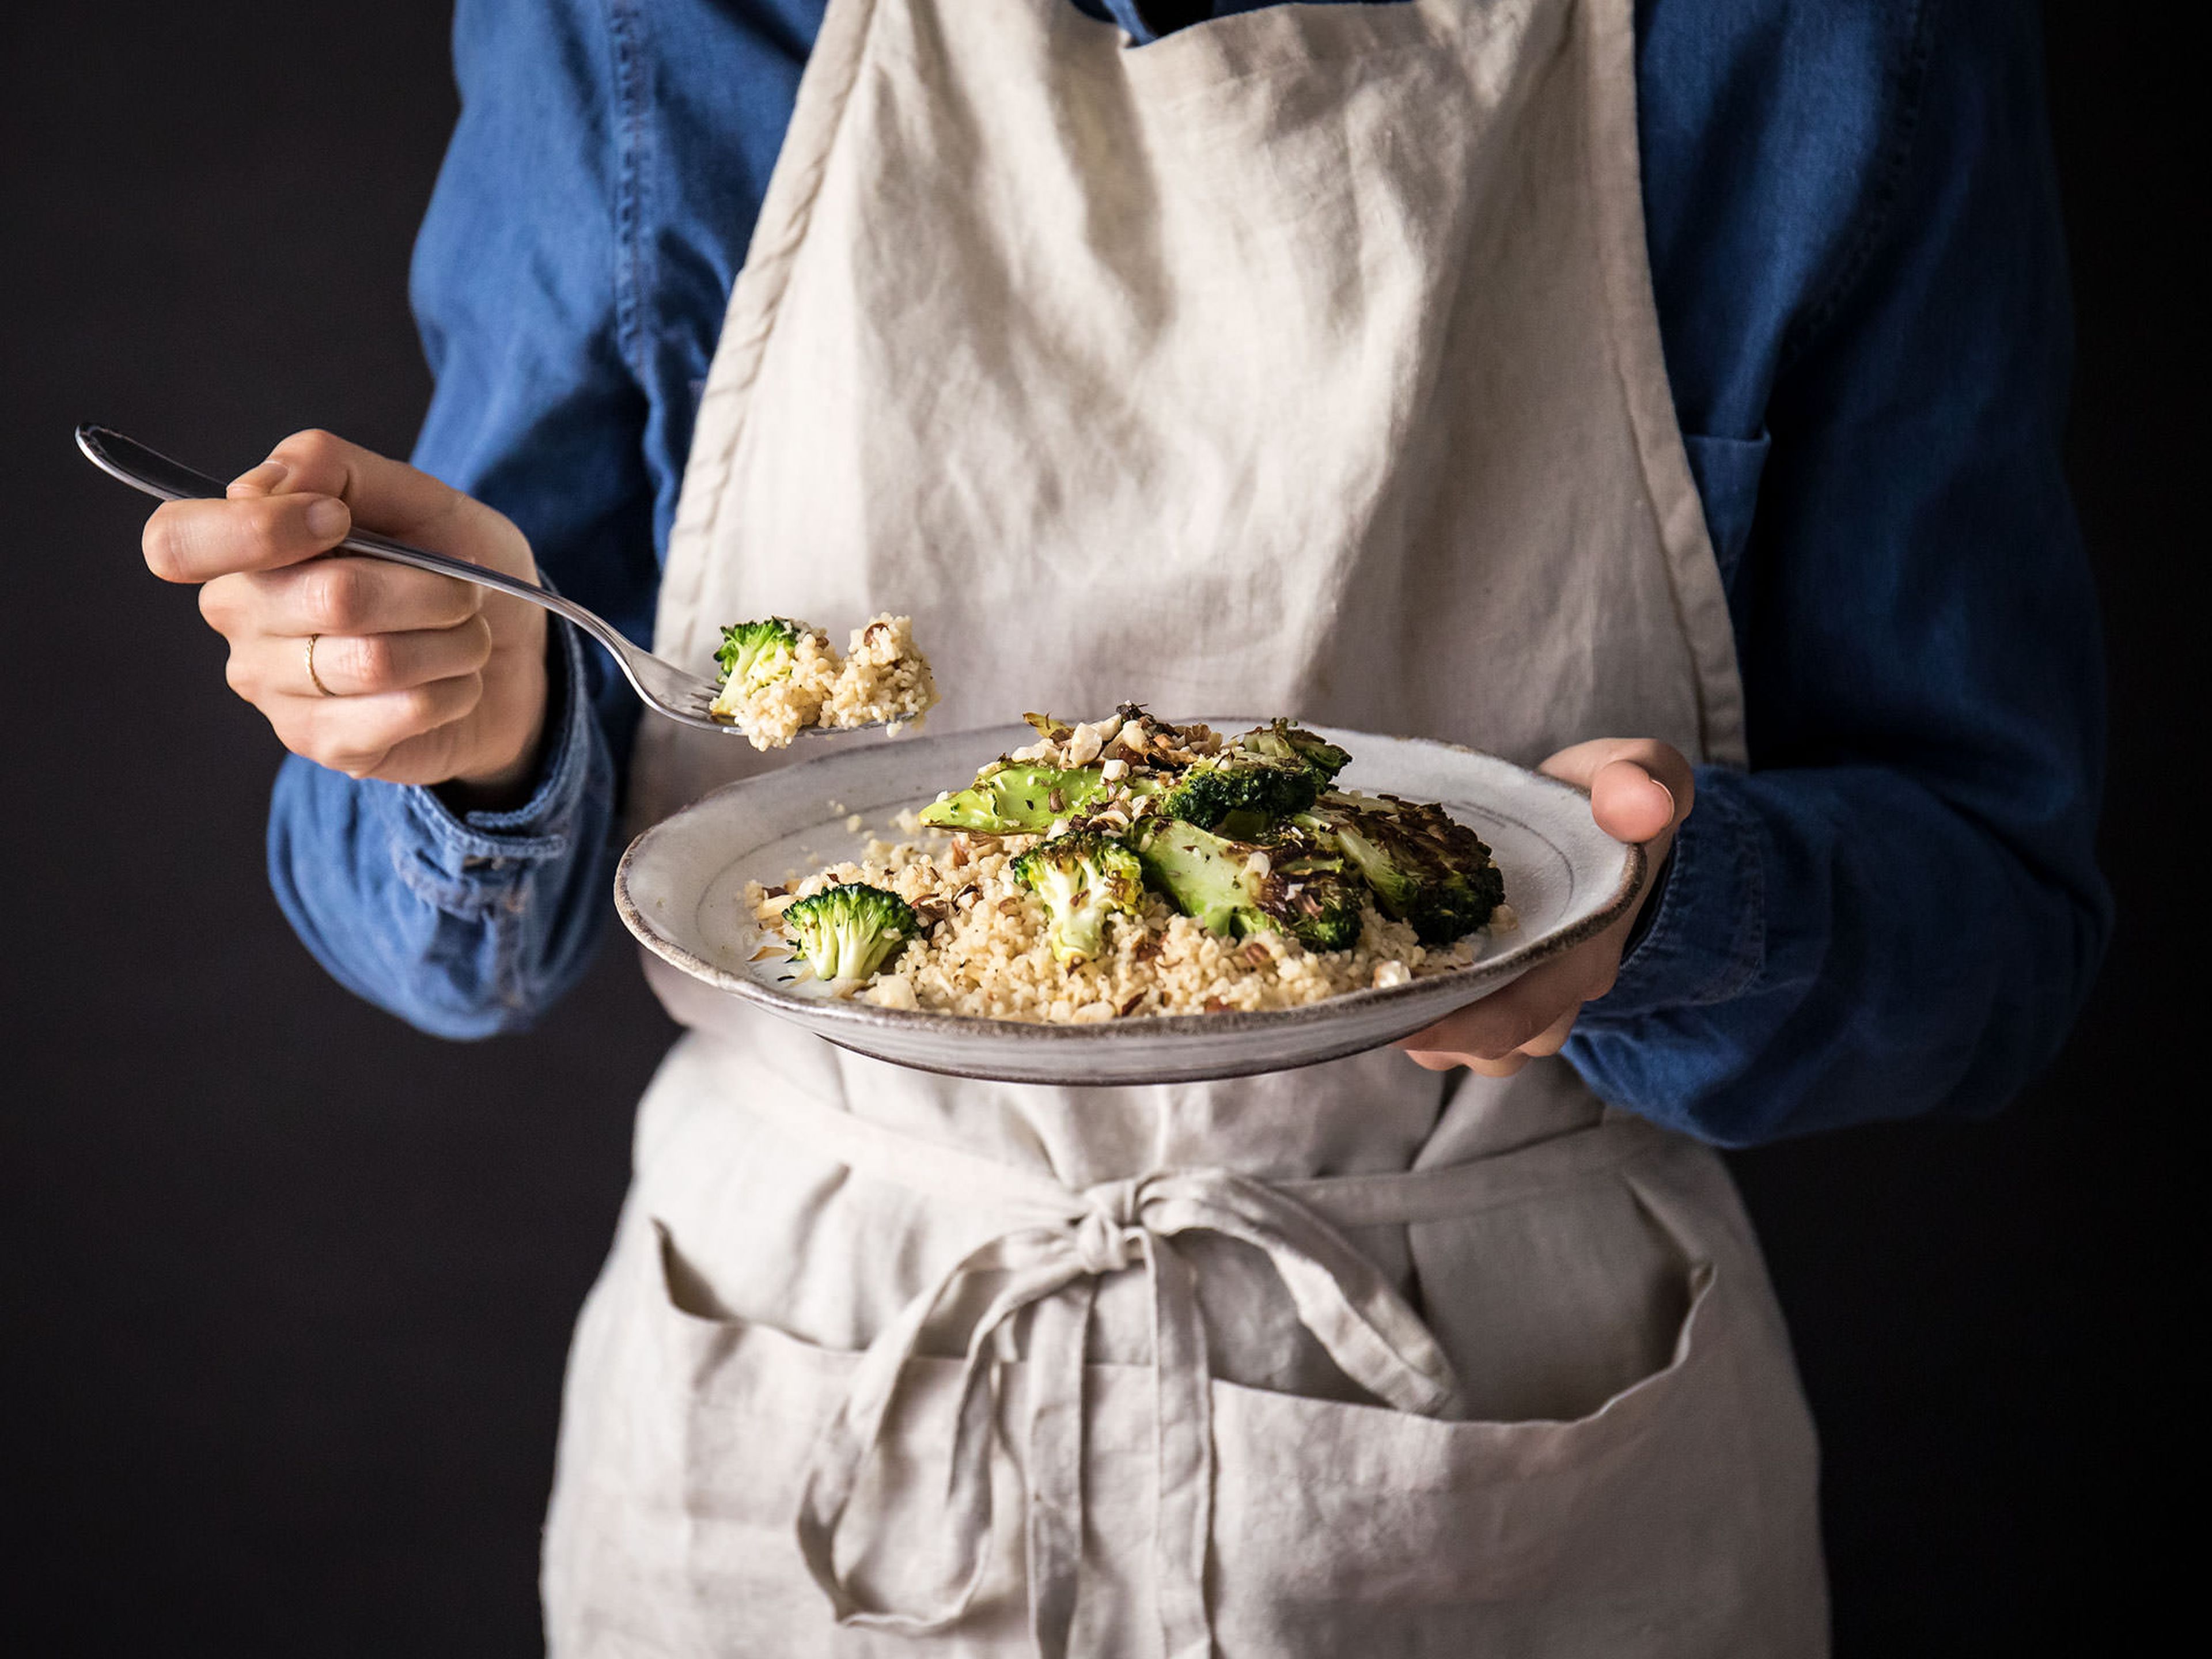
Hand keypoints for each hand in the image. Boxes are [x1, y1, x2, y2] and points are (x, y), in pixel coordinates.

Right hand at [142, 429, 548, 803]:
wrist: (509, 654)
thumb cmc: (450, 567)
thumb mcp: (412, 495)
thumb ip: (329, 468)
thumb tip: (256, 485)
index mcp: (240, 549)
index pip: (178, 541)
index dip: (263, 529)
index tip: (341, 521)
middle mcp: (239, 619)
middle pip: (331, 597)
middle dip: (428, 588)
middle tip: (462, 591)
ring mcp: (273, 690)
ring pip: (376, 660)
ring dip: (454, 642)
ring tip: (467, 636)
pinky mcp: (323, 745)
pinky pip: (403, 711)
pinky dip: (455, 689)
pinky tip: (454, 683)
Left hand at [1398, 738, 1691, 1076]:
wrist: (1603, 815)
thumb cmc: (1611, 797)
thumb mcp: (1640, 771)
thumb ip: (1645, 780)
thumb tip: (1641, 805)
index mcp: (1584, 952)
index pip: (1523, 1016)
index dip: (1461, 1029)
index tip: (1397, 1020)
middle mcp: (1554, 987)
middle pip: (1490, 1044)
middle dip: (1427, 1030)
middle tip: (1364, 992)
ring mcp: (1521, 991)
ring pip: (1466, 1047)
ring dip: (1418, 1029)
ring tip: (1366, 984)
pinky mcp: (1489, 982)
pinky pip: (1449, 1025)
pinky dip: (1411, 1012)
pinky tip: (1374, 969)